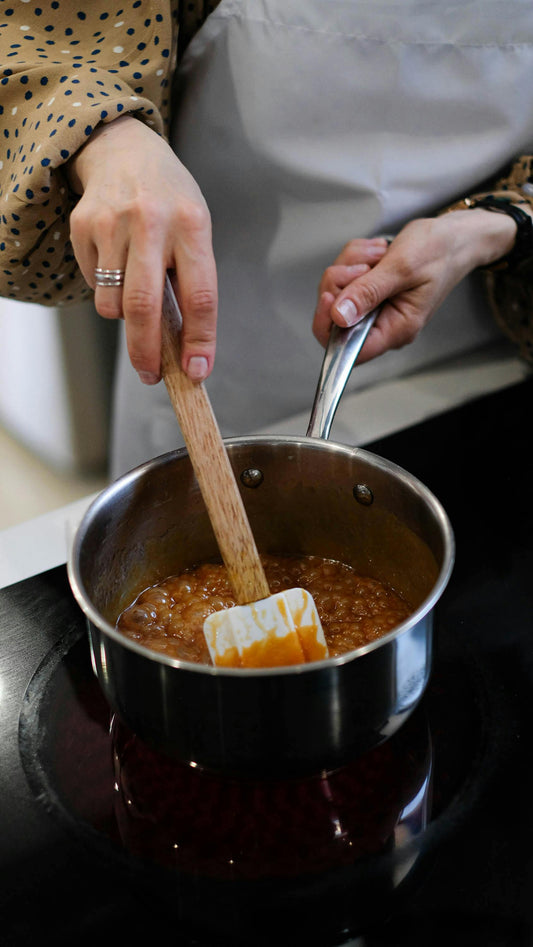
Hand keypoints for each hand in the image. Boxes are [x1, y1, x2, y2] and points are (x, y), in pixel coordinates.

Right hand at [68, 115, 216, 383]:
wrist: (123, 148)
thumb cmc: (169, 200)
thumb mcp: (195, 230)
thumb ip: (191, 281)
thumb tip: (183, 346)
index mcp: (193, 225)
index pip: (200, 296)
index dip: (200, 341)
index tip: (197, 371)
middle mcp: (152, 221)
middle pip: (145, 307)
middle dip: (147, 352)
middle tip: (151, 374)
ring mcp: (112, 223)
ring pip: (112, 304)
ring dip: (123, 317)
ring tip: (134, 292)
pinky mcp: (83, 226)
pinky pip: (93, 284)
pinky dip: (106, 289)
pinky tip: (116, 261)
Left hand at [313, 210, 517, 362]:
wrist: (454, 236)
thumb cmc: (439, 252)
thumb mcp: (402, 268)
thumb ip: (368, 293)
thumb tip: (339, 317)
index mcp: (395, 329)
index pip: (348, 350)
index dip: (329, 327)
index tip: (330, 296)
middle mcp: (383, 323)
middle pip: (334, 318)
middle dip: (341, 283)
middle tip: (365, 265)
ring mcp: (375, 307)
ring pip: (336, 292)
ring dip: (350, 264)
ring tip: (379, 254)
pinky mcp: (369, 290)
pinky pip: (344, 276)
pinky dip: (354, 258)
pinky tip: (377, 252)